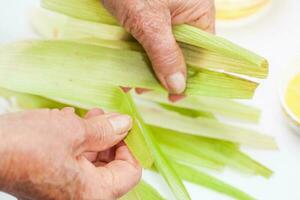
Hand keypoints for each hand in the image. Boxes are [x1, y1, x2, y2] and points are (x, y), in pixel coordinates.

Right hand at [0, 108, 140, 199]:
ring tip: (87, 117)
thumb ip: (106, 130)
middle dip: (110, 138)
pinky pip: (74, 162)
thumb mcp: (73, 130)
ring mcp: (64, 191)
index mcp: (92, 193)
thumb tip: (125, 124)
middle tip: (105, 117)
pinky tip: (69, 124)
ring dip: (93, 137)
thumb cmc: (24, 146)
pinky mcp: (51, 182)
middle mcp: (80, 198)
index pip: (130, 172)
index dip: (131, 145)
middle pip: (111, 167)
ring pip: (93, 163)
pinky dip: (77, 143)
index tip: (124, 126)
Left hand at [102, 0, 214, 93]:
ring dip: (148, 69)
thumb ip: (165, 54)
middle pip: (181, 54)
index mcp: (197, 13)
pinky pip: (145, 42)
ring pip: (161, 50)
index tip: (176, 95)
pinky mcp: (144, 18)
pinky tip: (125, 70)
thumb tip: (179, 87)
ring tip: (134, 84)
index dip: (191, 75)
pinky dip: (136, 56)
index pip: (202, 52)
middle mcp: (183, 17)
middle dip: (165, 74)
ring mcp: (162, 18)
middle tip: (149, 90)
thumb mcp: (150, 22)